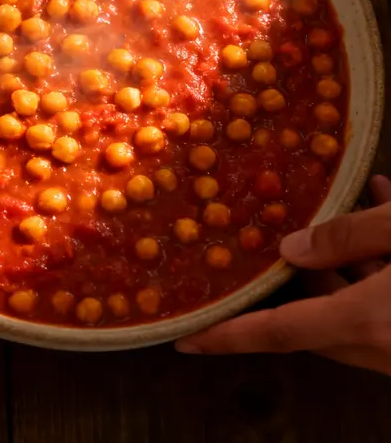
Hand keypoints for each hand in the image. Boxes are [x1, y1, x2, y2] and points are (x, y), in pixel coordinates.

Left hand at [176, 175, 390, 375]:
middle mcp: (384, 347)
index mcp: (368, 323)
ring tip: (345, 209)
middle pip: (316, 319)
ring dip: (346, 263)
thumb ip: (349, 234)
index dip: (229, 335)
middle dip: (297, 276)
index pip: (279, 333)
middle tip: (276, 236)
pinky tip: (383, 207)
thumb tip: (292, 248)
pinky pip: (387, 305)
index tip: (185, 340)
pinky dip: (378, 268)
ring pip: (355, 310)